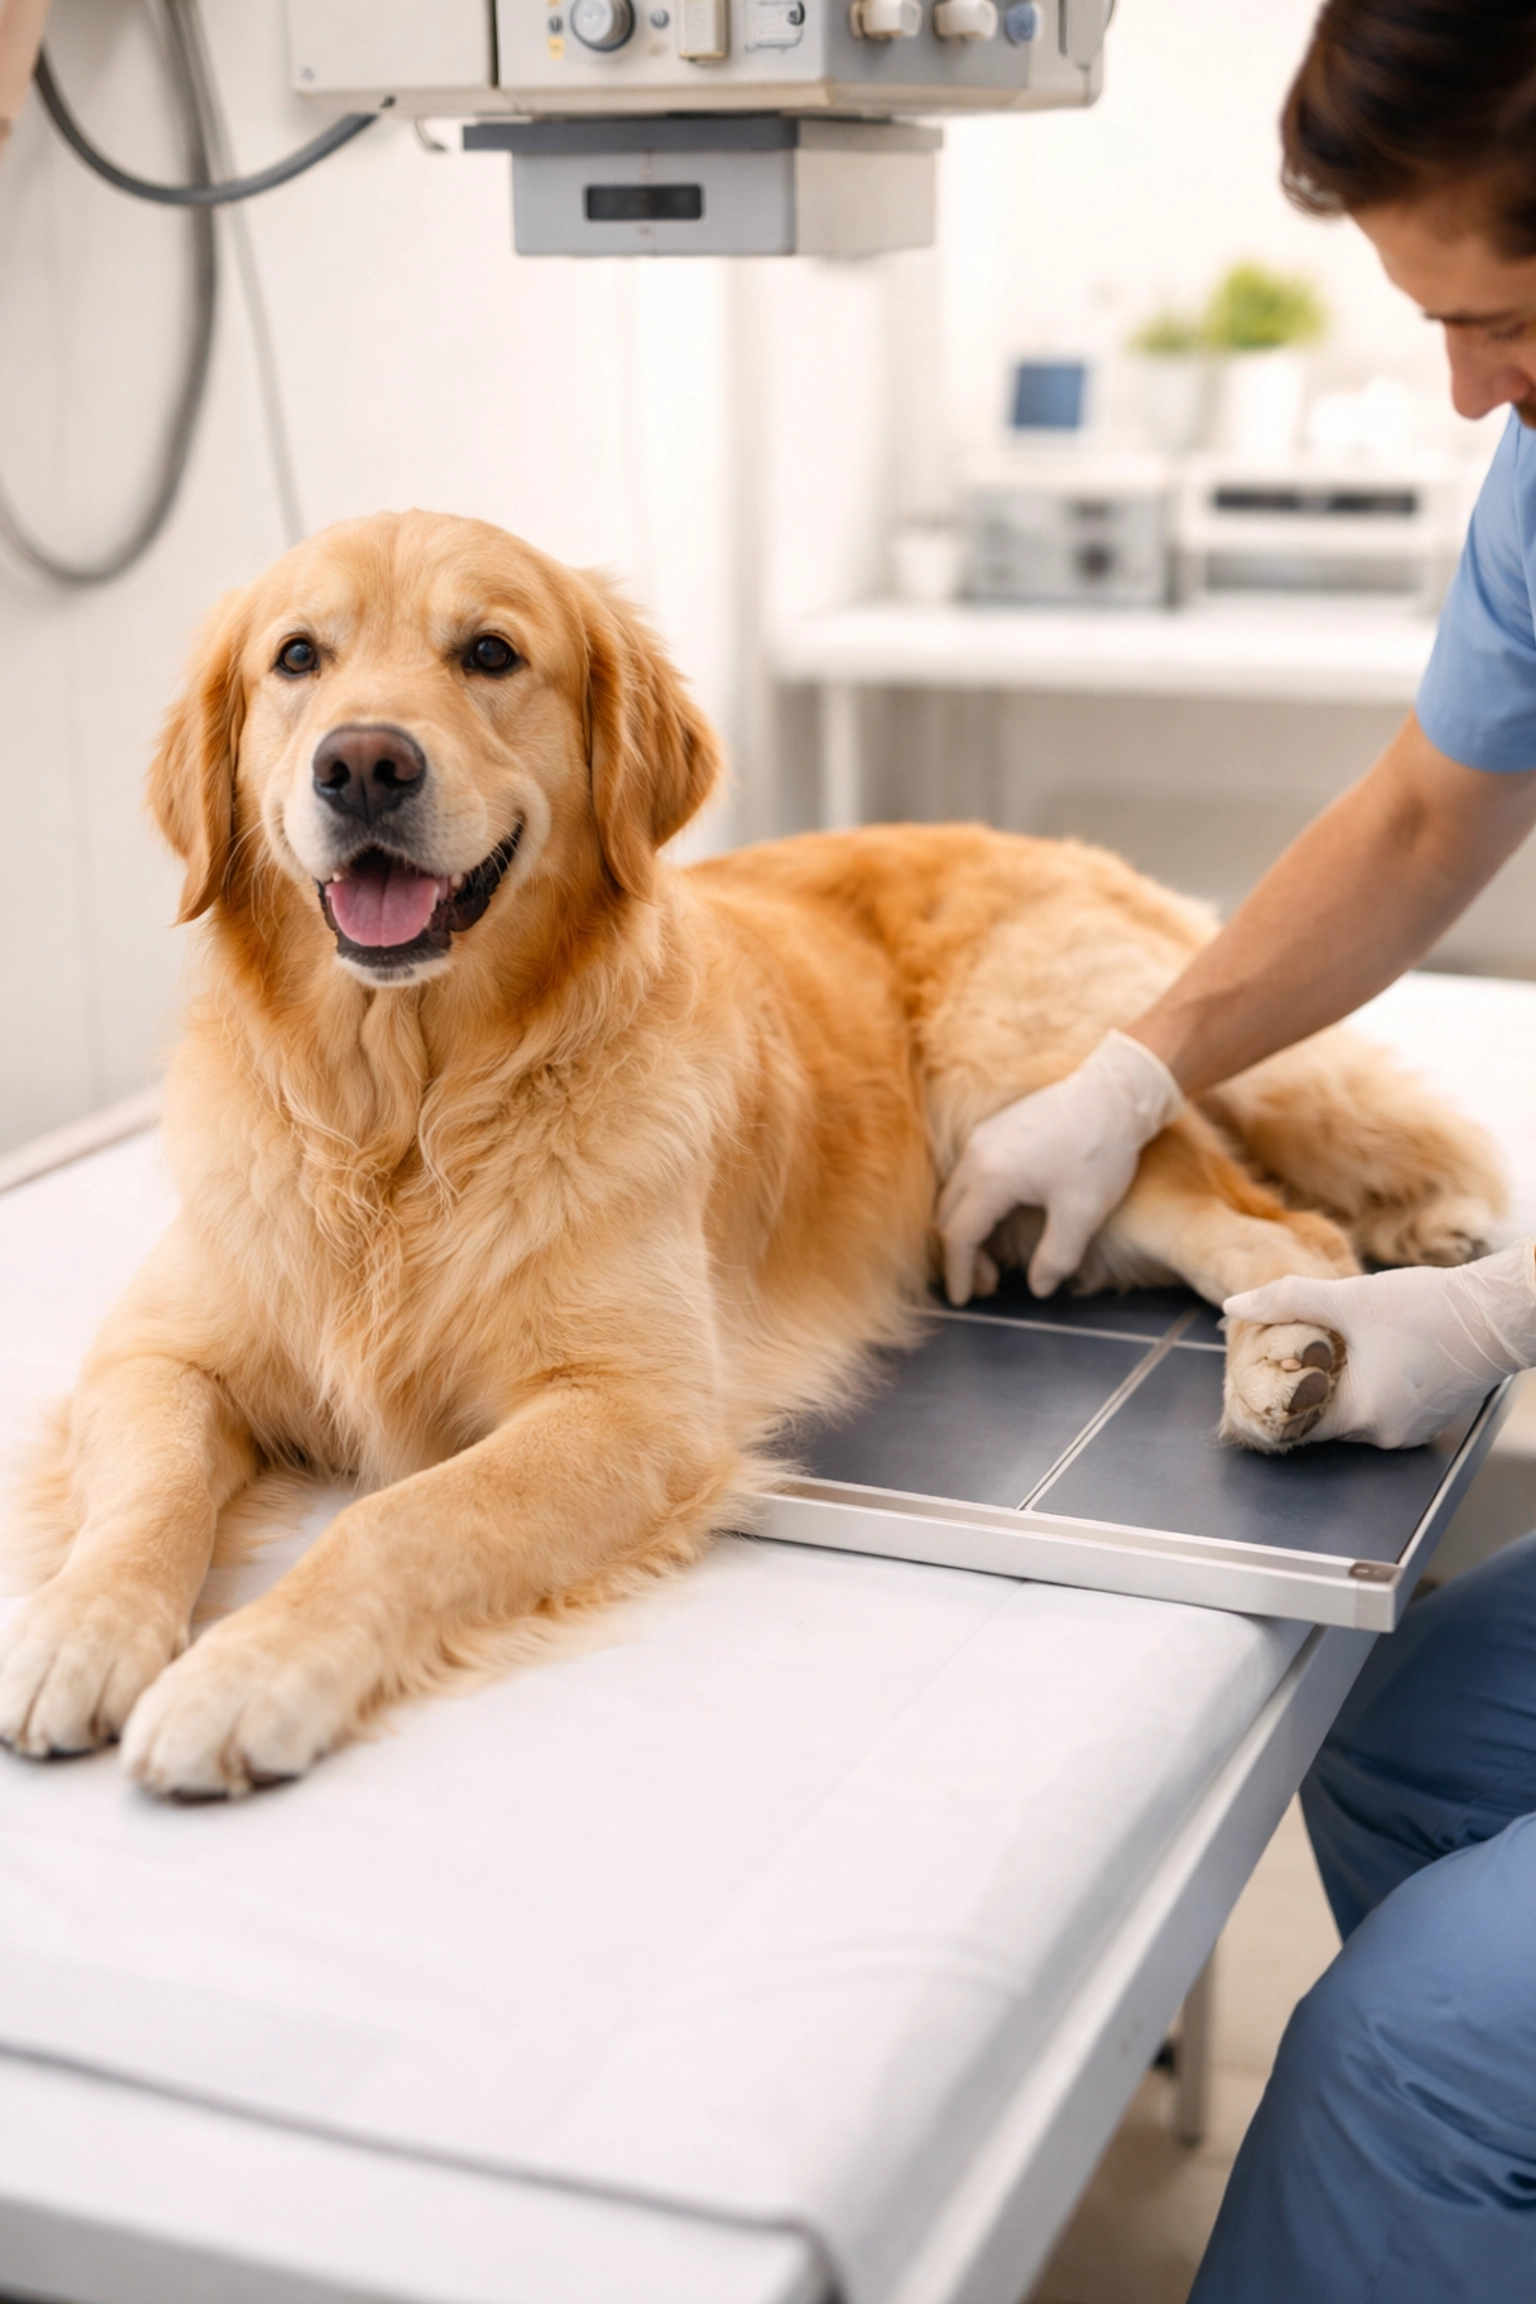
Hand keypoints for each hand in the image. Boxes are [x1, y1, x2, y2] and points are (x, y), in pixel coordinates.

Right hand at [937, 1030, 1183, 1304]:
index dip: (959, 1273)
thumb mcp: (1082, 1214)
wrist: (1115, 1091)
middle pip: (949, 1216)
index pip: (959, 1236)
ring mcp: (983, 1137)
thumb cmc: (1099, 1152)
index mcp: (991, 1179)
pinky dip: (975, 1205)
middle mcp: (976, 1155)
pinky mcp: (996, 1127)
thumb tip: (1038, 1287)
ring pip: (957, 1194)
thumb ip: (1056, 1257)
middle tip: (988, 1285)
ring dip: (969, 1229)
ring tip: (995, 1258)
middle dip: (961, 1256)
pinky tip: (1001, 1217)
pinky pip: (970, 1175)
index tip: (966, 1300)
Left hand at [1223, 1241, 1535, 1449]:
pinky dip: (1371, 1385)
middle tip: (1291, 1349)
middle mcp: (1385, 1435)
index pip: (1297, 1423)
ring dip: (1341, 1384)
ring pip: (1357, 1411)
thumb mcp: (1347, 1298)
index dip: (1275, 1397)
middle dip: (1308, 1385)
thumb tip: (1234, 1305)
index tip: (1261, 1371)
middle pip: (1325, 1417)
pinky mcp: (1432, 1415)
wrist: (1498, 1313)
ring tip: (1330, 1346)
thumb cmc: (1427, 1309)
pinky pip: (1386, 1407)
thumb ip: (1287, 1301)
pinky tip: (1369, 1352)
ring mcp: (1412, 1430)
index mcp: (1360, 1416)